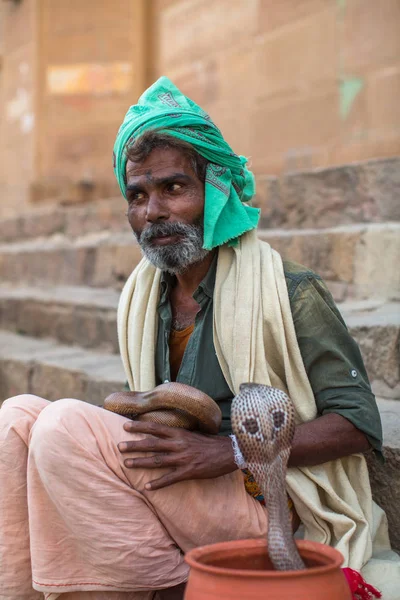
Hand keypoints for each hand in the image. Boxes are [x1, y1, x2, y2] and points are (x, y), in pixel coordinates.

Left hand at [118, 420, 236, 489]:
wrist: (228, 452)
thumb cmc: (210, 443)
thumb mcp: (193, 434)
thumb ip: (178, 435)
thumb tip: (164, 434)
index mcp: (179, 433)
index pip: (155, 428)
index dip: (140, 427)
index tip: (125, 426)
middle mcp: (178, 444)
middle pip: (152, 444)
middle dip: (134, 445)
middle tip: (119, 446)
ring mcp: (183, 458)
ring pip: (157, 460)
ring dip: (141, 462)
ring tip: (126, 464)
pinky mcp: (189, 471)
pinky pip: (170, 478)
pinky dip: (158, 483)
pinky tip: (147, 487)